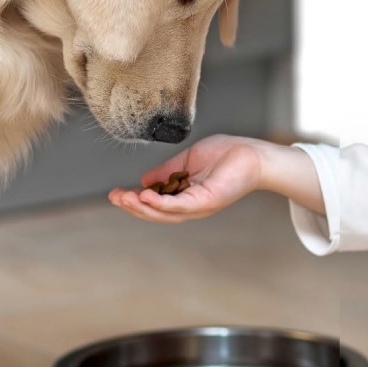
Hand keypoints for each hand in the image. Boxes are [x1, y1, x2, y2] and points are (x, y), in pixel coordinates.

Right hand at [108, 134, 264, 222]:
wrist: (253, 153)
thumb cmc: (227, 155)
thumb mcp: (188, 161)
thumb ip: (167, 171)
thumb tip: (144, 180)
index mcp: (186, 196)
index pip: (156, 204)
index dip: (136, 201)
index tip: (117, 194)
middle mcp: (192, 206)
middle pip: (157, 213)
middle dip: (133, 206)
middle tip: (114, 197)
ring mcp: (200, 206)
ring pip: (165, 213)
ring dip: (142, 207)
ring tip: (124, 198)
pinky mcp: (208, 200)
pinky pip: (180, 205)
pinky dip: (162, 203)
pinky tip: (146, 196)